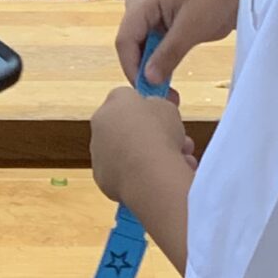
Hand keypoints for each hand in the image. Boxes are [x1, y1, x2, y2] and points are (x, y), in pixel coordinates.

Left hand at [90, 84, 197, 204]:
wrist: (148, 174)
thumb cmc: (158, 135)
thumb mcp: (167, 107)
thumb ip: (157, 107)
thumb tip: (154, 113)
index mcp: (113, 103)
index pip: (127, 98)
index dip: (148, 107)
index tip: (163, 116)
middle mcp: (100, 127)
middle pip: (127, 127)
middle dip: (150, 135)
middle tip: (175, 141)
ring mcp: (98, 154)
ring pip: (127, 152)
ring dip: (149, 156)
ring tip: (178, 162)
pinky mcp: (102, 178)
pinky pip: (124, 173)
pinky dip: (140, 175)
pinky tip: (161, 178)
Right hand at [115, 0, 249, 88]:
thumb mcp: (192, 27)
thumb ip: (168, 53)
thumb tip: (148, 80)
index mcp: (141, 1)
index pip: (125, 40)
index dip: (132, 68)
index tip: (148, 92)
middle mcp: (138, 7)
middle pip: (130, 47)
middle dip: (142, 73)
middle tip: (161, 98)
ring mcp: (148, 16)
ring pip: (140, 51)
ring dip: (151, 72)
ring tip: (168, 95)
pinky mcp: (159, 25)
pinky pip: (152, 49)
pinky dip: (160, 65)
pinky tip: (169, 83)